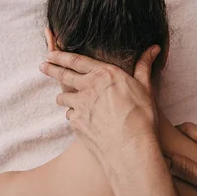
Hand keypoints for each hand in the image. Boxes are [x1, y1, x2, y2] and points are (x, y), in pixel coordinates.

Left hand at [39, 46, 160, 163]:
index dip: (61, 55)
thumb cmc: (141, 117)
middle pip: (63, 75)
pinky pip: (70, 116)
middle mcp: (88, 87)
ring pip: (63, 98)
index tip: (50, 53)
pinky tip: (81, 120)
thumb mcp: (145, 88)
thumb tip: (154, 47)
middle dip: (50, 68)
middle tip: (42, 65)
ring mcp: (80, 105)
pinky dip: (74, 116)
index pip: (76, 60)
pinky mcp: (76, 123)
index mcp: (104, 74)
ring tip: (65, 98)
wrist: (130, 147)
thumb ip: (144, 66)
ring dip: (64, 97)